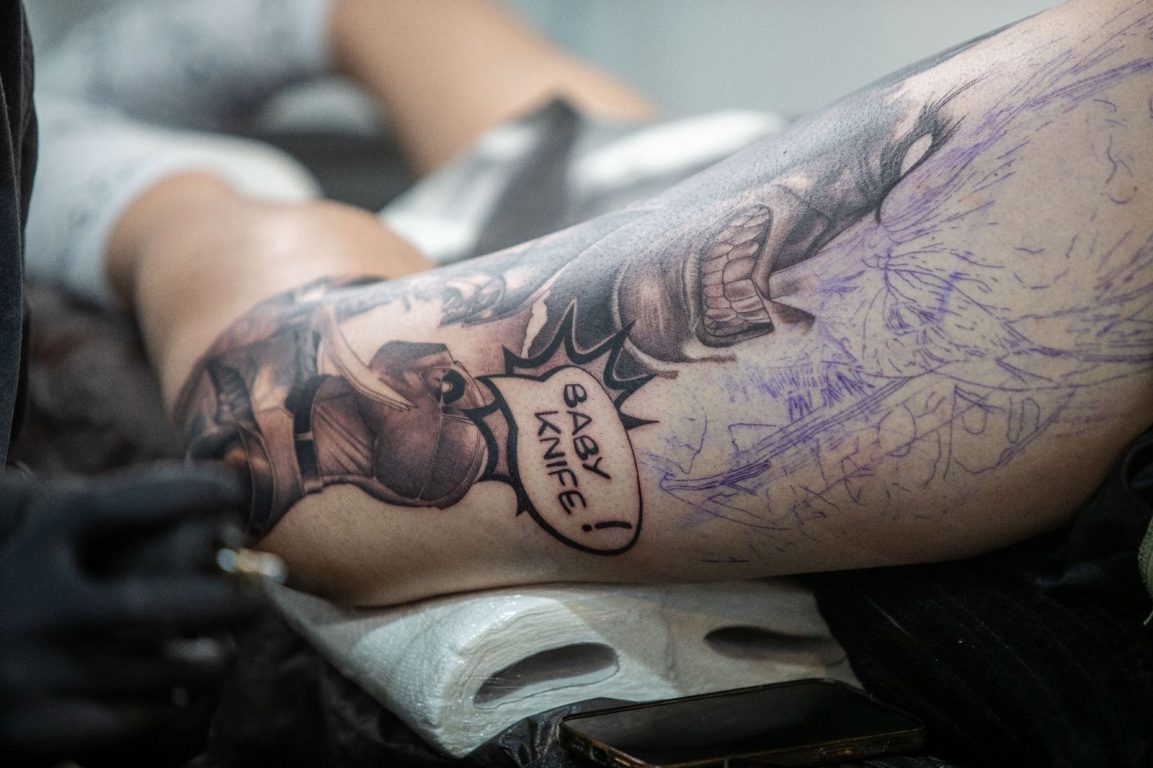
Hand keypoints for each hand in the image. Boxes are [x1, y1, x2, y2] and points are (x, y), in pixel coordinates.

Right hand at [0, 462, 261, 763]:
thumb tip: (192, 485)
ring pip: (157, 668)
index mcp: (27, 547)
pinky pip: (135, 716)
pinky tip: (179, 690)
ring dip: (207, 657)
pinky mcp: (39, 730)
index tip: (234, 490)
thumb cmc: (5, 592)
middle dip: (223, 600)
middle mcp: (30, 606)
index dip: (180, 492)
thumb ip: (88, 516)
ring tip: (223, 649)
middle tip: (262, 591)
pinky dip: (168, 701)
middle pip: (152, 604)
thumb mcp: (24, 539)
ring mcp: (33, 672)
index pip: (112, 507)